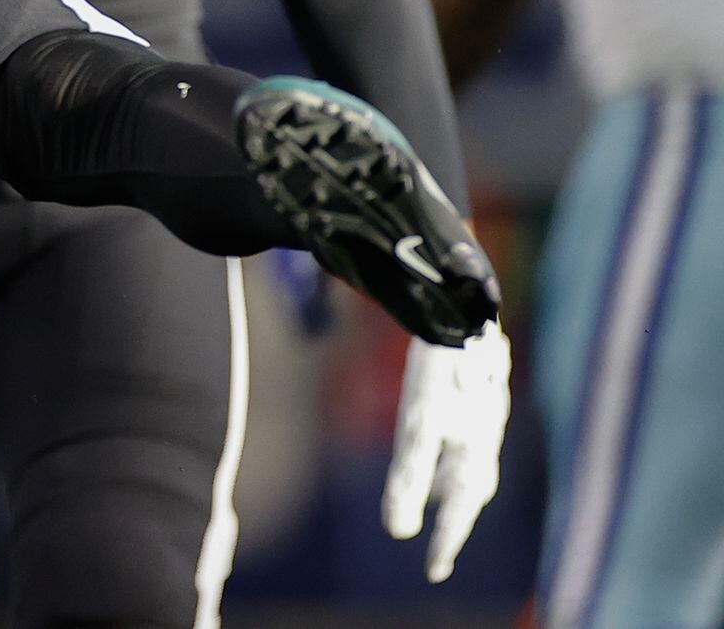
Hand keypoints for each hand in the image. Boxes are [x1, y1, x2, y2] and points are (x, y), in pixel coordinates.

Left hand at [383, 323, 510, 581]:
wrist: (459, 310)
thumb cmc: (439, 374)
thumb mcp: (418, 427)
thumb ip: (409, 479)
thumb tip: (397, 531)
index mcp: (475, 455)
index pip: (459, 511)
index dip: (446, 542)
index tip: (434, 573)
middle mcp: (485, 438)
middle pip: (469, 491)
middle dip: (454, 520)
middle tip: (440, 550)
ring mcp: (484, 414)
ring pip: (470, 463)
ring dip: (453, 487)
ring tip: (436, 503)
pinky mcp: (476, 391)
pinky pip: (468, 436)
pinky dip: (454, 454)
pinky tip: (443, 446)